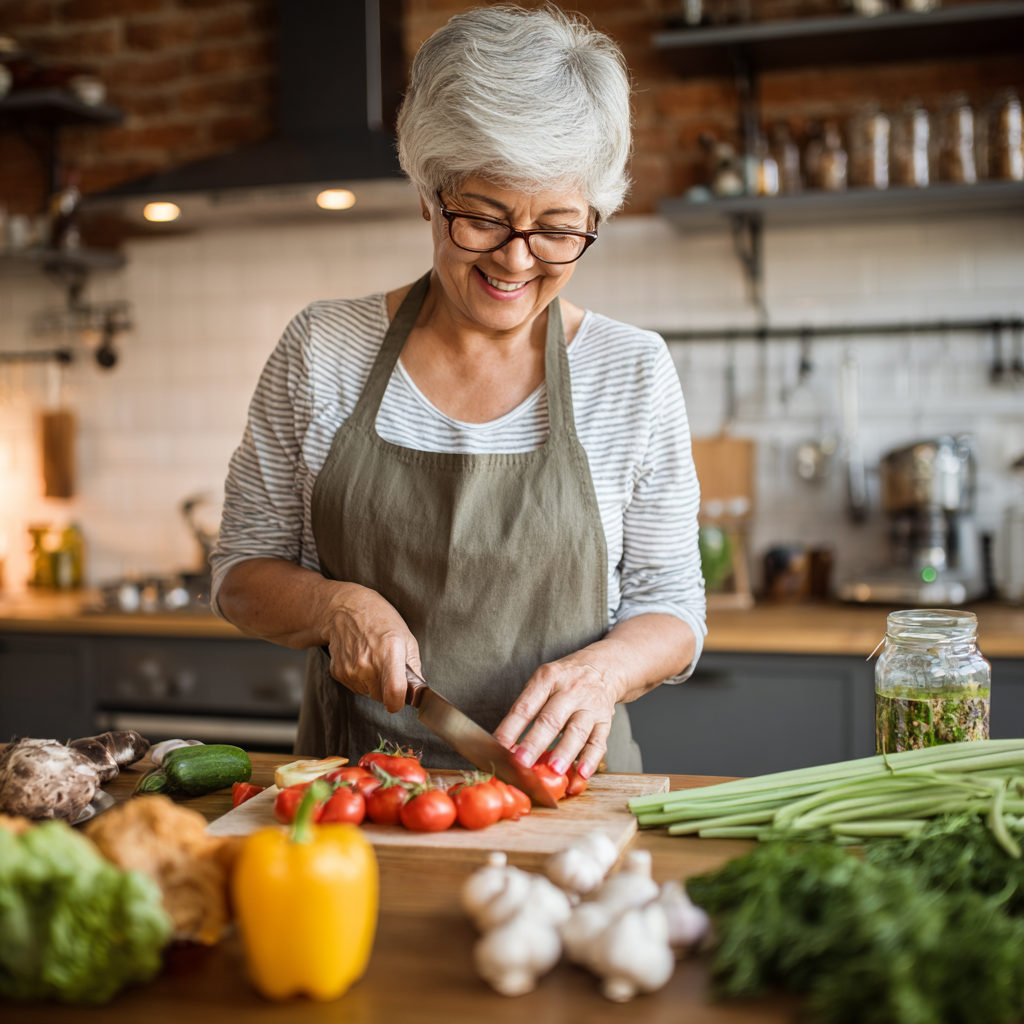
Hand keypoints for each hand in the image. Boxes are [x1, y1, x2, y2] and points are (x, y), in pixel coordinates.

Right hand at [319, 582, 419, 713]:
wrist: (344, 609)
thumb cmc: (379, 619)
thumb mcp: (406, 636)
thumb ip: (414, 666)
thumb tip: (418, 690)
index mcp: (389, 652)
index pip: (394, 691)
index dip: (399, 702)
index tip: (400, 700)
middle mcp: (367, 663)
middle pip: (381, 696)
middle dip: (387, 688)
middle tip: (386, 666)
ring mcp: (350, 669)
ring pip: (368, 693)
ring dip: (373, 682)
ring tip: (372, 658)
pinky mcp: (338, 673)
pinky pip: (355, 687)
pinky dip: (359, 678)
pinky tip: (359, 658)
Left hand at [492, 651, 622, 780]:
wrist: (603, 667)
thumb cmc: (564, 679)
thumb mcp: (543, 681)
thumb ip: (527, 708)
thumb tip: (507, 744)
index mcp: (548, 679)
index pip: (526, 706)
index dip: (511, 728)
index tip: (499, 747)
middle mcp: (570, 691)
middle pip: (551, 719)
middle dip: (535, 743)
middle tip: (522, 762)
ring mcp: (589, 706)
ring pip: (577, 731)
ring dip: (565, 752)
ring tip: (554, 770)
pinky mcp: (605, 720)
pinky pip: (599, 741)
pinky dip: (591, 759)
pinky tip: (582, 772)